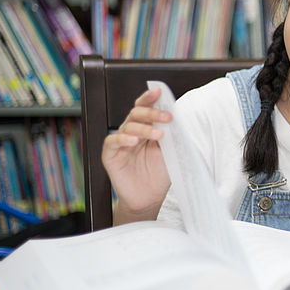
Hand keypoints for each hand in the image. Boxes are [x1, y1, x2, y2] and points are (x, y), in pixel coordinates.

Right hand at [101, 87, 171, 220]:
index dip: (150, 98)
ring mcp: (120, 142)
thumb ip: (171, 134)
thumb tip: (179, 118)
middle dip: (152, 112)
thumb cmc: (159, 174)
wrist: (149, 198)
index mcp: (146, 128)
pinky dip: (122, 139)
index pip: (146, 108)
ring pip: (128, 126)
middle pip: (137, 113)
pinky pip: (113, 141)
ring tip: (158, 135)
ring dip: (144, 128)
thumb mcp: (169, 151)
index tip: (159, 91)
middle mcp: (132, 132)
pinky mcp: (110, 155)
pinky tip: (133, 141)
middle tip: (167, 117)